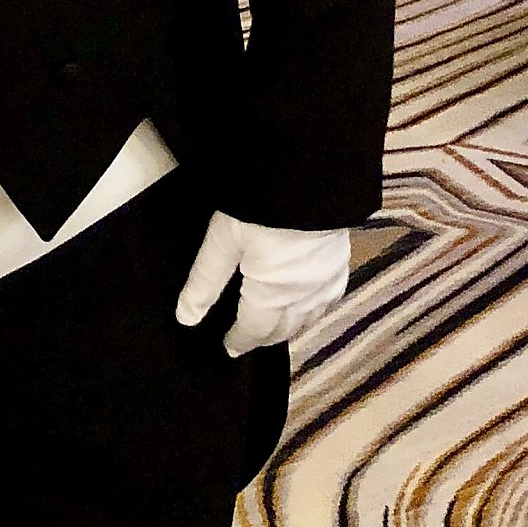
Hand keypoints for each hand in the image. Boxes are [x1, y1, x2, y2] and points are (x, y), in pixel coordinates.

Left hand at [174, 211, 350, 357]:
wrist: (309, 178)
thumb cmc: (259, 209)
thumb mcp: (222, 242)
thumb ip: (205, 282)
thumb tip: (185, 318)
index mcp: (272, 296)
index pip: (254, 330)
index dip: (240, 341)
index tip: (230, 348)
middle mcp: (304, 297)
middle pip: (284, 328)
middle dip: (265, 336)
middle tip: (250, 339)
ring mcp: (327, 281)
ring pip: (310, 317)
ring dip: (291, 326)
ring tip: (275, 325)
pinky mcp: (341, 262)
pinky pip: (331, 298)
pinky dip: (316, 308)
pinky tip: (311, 301)